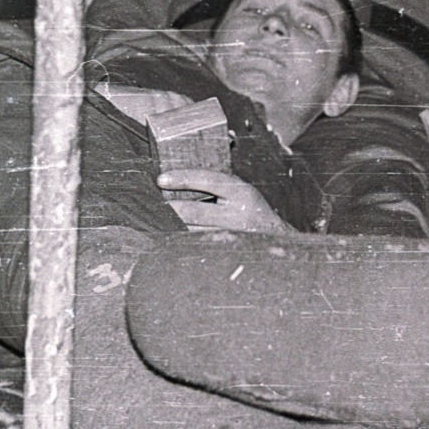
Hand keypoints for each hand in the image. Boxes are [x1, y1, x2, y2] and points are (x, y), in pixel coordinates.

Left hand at [158, 169, 292, 232]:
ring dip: (173, 226)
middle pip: (195, 212)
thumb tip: (182, 177)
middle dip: (171, 208)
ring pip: (192, 231)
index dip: (183, 178)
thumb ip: (218, 185)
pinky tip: (171, 236)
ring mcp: (231, 236)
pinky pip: (197, 245)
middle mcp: (237, 214)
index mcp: (242, 192)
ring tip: (158, 219)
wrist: (276, 239)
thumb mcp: (242, 191)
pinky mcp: (225, 252)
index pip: (208, 180)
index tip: (161, 179)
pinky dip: (182, 240)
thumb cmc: (253, 210)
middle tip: (152, 205)